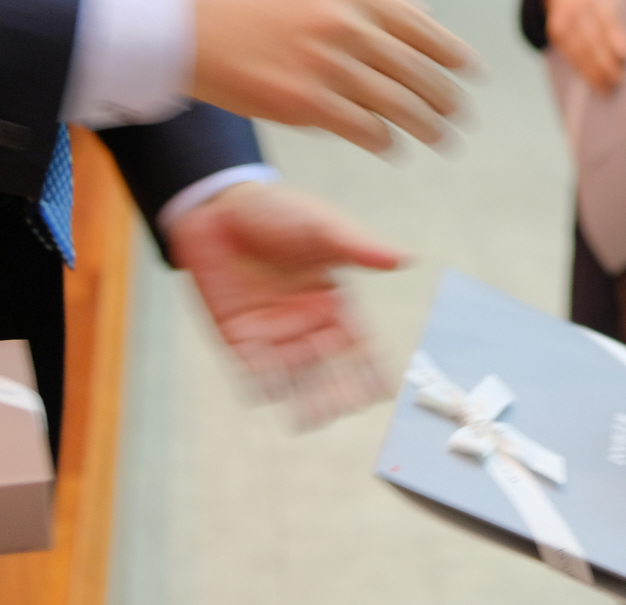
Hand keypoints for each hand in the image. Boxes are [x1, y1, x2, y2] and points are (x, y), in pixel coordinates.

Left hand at [166, 180, 406, 429]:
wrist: (218, 207)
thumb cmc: (276, 211)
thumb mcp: (323, 226)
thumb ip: (360, 248)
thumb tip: (407, 257)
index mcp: (334, 302)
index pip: (360, 345)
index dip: (372, 368)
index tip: (384, 389)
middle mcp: (306, 324)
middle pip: (330, 368)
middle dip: (340, 390)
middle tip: (347, 408)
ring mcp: (272, 332)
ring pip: (294, 377)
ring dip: (304, 398)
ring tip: (313, 418)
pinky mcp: (237, 336)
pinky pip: (252, 368)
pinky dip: (262, 383)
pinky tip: (271, 394)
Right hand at [191, 0, 475, 154]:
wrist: (187, 30)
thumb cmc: (251, 7)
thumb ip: (369, 3)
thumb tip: (422, 13)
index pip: (422, 27)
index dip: (454, 54)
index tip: (473, 73)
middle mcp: (346, 25)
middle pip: (417, 70)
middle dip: (446, 97)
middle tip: (461, 115)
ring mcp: (327, 65)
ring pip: (398, 103)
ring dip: (427, 126)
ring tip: (441, 139)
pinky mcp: (304, 103)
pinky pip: (363, 129)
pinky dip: (385, 141)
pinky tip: (393, 148)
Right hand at [545, 0, 625, 91]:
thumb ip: (622, 17)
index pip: (606, 16)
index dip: (615, 35)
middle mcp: (577, 5)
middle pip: (590, 37)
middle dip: (604, 62)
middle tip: (618, 80)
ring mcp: (563, 19)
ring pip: (576, 50)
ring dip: (591, 72)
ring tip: (606, 89)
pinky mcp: (554, 32)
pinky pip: (568, 54)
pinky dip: (580, 70)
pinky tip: (591, 82)